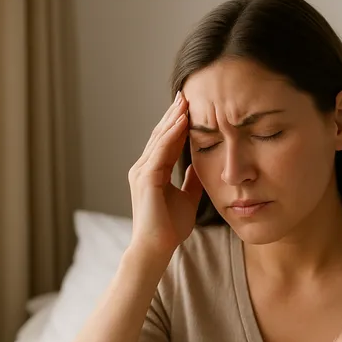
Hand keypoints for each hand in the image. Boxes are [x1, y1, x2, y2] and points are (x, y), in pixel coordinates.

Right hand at [127, 91, 202, 259]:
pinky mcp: (146, 179)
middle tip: (186, 94)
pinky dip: (171, 135)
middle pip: (160, 135)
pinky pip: (160, 151)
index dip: (177, 124)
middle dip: (173, 114)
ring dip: (173, 119)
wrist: (156, 247)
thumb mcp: (187, 198)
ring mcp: (142, 172)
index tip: (189, 107)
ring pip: (159, 139)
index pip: (166, 142)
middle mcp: (143, 168)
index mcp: (152, 172)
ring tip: (185, 101)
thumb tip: (199, 167)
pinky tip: (182, 121)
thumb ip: (191, 182)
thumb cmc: (169, 228)